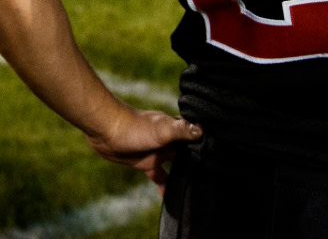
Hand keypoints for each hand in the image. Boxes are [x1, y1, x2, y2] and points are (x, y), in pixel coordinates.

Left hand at [84, 107, 202, 190]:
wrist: (105, 130)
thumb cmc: (134, 126)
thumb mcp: (161, 129)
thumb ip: (181, 130)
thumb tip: (203, 130)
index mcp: (175, 130)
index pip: (197, 140)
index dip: (208, 148)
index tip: (221, 160)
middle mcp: (169, 141)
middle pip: (188, 155)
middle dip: (198, 165)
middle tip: (212, 179)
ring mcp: (158, 153)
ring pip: (176, 168)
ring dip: (184, 178)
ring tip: (196, 191)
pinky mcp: (146, 164)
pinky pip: (160, 178)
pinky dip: (166, 188)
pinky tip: (172, 200)